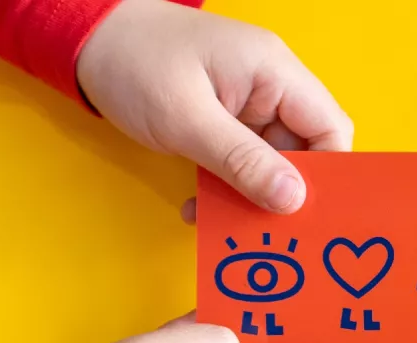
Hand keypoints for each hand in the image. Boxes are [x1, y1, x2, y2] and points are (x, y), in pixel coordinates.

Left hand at [75, 0, 353, 220]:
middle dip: (286, 193)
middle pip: (305, 151)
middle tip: (266, 230)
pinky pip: (244, 161)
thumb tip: (293, 201)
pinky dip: (228, 187)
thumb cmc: (133, 61)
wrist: (85, 38)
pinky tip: (201, 206)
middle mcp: (270, 86)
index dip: (329, 174)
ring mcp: (248, 104)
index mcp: (274, 72)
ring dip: (251, 196)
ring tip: (223, 223)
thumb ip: (242, 161)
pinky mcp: (225, 119)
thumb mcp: (186, 118)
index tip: (308, 214)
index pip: (331, 129)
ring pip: (272, 162)